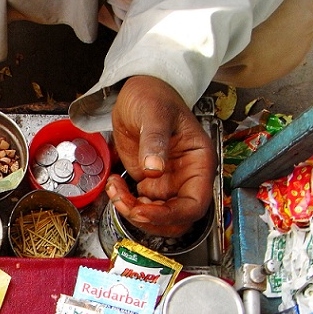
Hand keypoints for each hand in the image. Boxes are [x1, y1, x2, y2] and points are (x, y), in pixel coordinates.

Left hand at [105, 76, 215, 236]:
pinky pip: (140, 206)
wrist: (137, 93)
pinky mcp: (150, 183)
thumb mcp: (154, 113)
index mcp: (198, 162)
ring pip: (156, 217)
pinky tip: (114, 184)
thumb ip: (155, 140)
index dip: (169, 215)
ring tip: (114, 189)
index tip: (142, 211)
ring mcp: (168, 183)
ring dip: (132, 212)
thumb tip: (155, 168)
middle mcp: (186, 177)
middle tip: (123, 201)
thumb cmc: (154, 97)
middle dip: (147, 217)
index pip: (194, 204)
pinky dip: (124, 203)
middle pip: (175, 219)